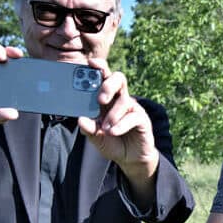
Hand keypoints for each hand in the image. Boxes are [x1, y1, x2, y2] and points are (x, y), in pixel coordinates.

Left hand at [77, 59, 158, 177]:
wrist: (130, 159)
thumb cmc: (113, 142)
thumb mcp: (96, 137)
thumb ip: (89, 129)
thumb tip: (81, 119)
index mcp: (107, 99)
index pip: (104, 78)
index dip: (99, 67)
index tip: (90, 63)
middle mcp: (120, 99)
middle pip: (119, 79)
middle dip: (108, 85)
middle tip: (100, 99)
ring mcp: (132, 108)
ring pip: (124, 100)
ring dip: (113, 115)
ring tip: (106, 129)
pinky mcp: (142, 119)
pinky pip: (133, 116)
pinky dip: (121, 124)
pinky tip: (113, 132)